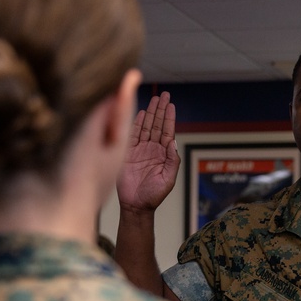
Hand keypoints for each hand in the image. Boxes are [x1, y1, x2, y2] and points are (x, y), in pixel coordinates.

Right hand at [117, 92, 179, 211]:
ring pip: (146, 127)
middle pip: (157, 125)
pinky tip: (140, 112)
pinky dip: (136, 123)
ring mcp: (139, 150)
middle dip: (160, 109)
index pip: (167, 132)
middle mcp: (152, 149)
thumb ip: (172, 160)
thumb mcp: (168, 179)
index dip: (169, 118)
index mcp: (163, 154)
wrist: (135, 205)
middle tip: (164, 95)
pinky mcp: (127, 153)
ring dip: (150, 113)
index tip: (171, 104)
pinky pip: (132, 135)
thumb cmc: (153, 195)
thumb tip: (173, 141)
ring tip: (154, 99)